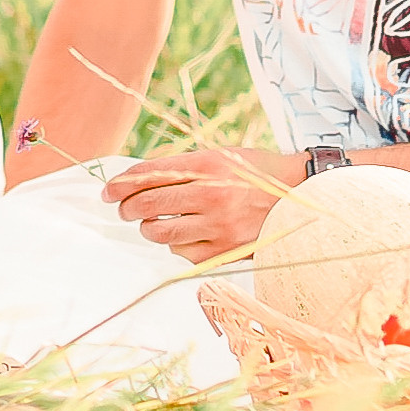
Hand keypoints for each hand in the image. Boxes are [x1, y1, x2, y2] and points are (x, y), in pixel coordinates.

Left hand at [101, 148, 301, 262]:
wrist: (301, 197)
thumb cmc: (255, 175)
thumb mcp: (221, 158)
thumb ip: (182, 169)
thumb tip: (135, 181)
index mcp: (208, 164)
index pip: (149, 174)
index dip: (121, 184)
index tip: (108, 191)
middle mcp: (212, 193)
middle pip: (148, 204)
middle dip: (127, 207)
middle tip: (123, 208)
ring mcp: (219, 225)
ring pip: (159, 232)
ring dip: (148, 227)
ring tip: (151, 222)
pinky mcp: (226, 251)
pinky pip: (182, 252)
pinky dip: (175, 244)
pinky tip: (183, 235)